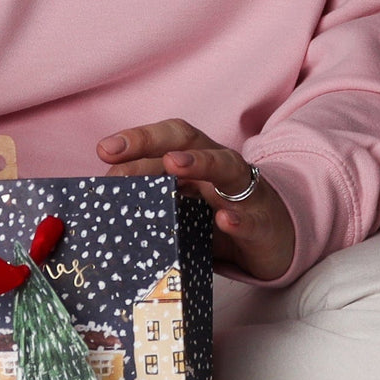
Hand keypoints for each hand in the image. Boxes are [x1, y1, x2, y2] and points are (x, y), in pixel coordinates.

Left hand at [97, 118, 294, 280]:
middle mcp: (221, 166)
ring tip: (173, 165)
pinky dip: (238, 218)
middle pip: (190, 141)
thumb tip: (106, 203)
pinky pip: (252, 218)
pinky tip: (224, 220)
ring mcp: (245, 191)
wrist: (276, 240)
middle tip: (118, 152)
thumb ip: (153, 201)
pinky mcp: (264, 223)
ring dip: (199, 163)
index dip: (137, 139)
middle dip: (153, 141)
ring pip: (226, 167)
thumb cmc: (221, 217)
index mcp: (198, 160)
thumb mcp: (185, 207)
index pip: (168, 139)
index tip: (104, 150)